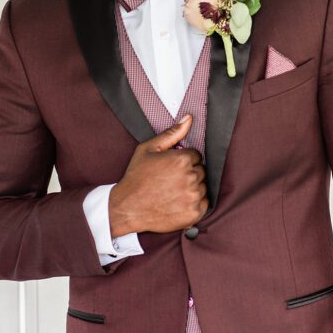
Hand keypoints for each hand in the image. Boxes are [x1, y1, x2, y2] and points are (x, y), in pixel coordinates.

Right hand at [108, 115, 207, 235]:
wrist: (128, 207)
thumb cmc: (136, 178)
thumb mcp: (149, 149)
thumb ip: (172, 133)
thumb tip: (189, 119)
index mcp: (182, 160)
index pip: (196, 156)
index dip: (183, 161)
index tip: (171, 169)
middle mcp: (191, 177)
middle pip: (201, 171)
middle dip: (188, 173)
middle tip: (170, 181)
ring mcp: (193, 196)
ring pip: (203, 187)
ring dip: (192, 188)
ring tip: (172, 192)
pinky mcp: (194, 213)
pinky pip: (204, 203)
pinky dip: (194, 203)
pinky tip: (178, 202)